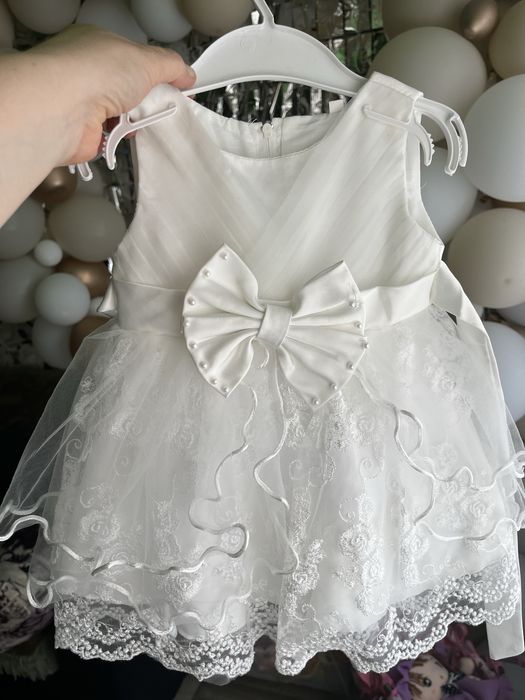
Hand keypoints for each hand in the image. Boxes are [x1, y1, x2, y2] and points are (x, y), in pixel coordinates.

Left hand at [29, 23, 196, 164]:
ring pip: (122, 114)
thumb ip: (171, 65)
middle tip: (162, 103)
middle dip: (147, 98)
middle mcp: (87, 72)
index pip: (133, 57)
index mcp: (99, 45)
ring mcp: (84, 103)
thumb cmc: (94, 73)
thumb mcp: (147, 59)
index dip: (155, 71)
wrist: (64, 108)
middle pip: (130, 88)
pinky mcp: (84, 132)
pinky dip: (123, 137)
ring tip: (141, 118)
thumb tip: (187, 73)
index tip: (175, 84)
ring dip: (136, 119)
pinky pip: (113, 137)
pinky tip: (125, 132)